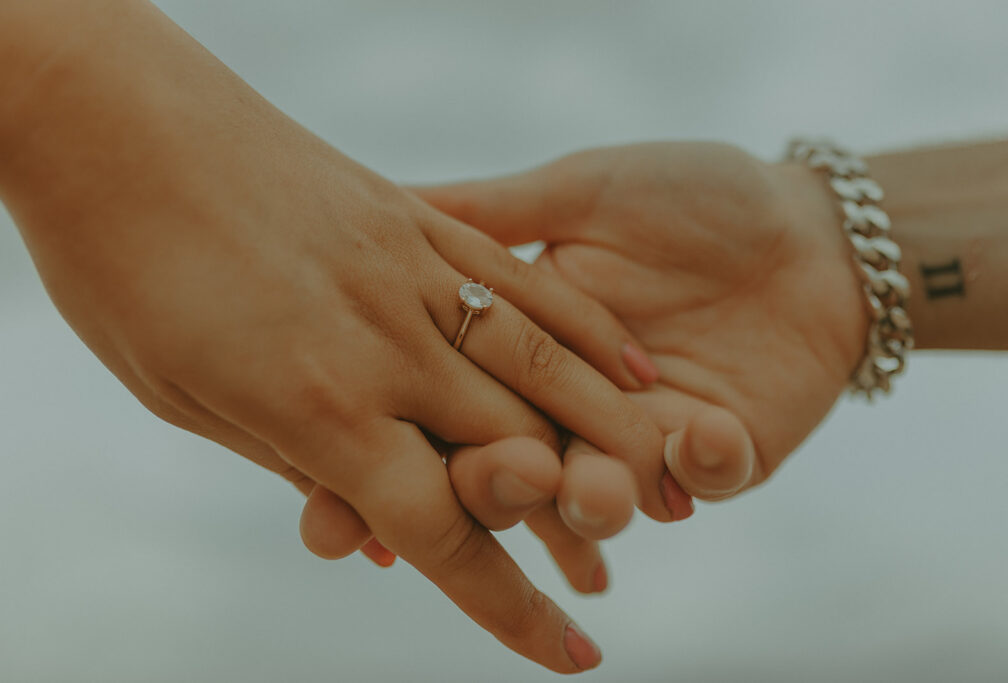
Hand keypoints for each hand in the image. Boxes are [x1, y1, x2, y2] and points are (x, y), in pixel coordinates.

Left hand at [0, 3, 668, 670]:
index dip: (510, 606)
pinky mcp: (414, 216)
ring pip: (539, 364)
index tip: (568, 658)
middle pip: (515, 447)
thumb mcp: (188, 398)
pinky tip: (630, 368)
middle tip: (613, 570)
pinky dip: (585, 330)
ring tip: (657, 482)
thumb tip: (372, 530)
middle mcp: (382, 342)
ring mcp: (408, 269)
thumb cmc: (123, 271)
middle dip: (575, 521)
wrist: (116, 120)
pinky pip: (520, 279)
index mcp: (316, 404)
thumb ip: (297, 459)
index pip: (441, 530)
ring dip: (607, 433)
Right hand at [414, 142, 867, 503]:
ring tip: (598, 490)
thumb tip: (376, 201)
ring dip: (593, 505)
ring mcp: (645, 442)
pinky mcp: (721, 457)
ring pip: (599, 501)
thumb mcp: (579, 192)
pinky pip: (706, 481)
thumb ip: (488, 214)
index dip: (413, 451)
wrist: (805, 221)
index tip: (366, 483)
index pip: (448, 414)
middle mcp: (573, 412)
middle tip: (510, 474)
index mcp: (522, 353)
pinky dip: (704, 465)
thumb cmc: (689, 197)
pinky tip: (710, 433)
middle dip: (498, 492)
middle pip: (513, 478)